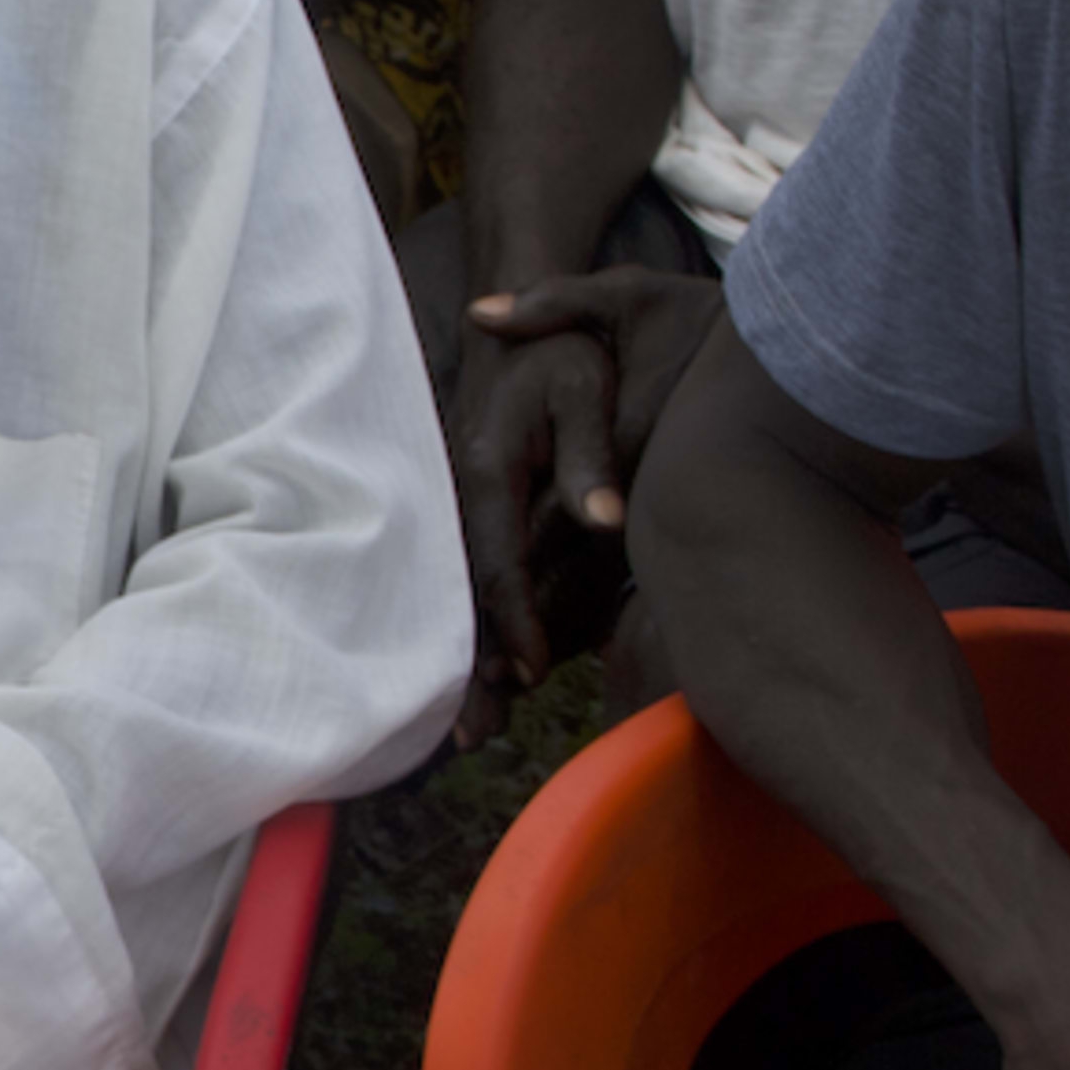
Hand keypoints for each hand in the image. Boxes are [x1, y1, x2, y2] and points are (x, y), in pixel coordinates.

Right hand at [452, 265, 725, 736]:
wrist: (534, 331)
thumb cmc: (570, 355)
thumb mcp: (585, 385)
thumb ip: (593, 454)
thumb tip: (605, 523)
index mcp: (486, 464)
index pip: (495, 557)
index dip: (512, 618)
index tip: (531, 671)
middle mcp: (466, 494)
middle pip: (465, 595)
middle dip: (471, 668)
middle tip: (476, 738)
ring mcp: (469, 510)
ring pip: (466, 597)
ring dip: (470, 663)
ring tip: (475, 732)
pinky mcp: (483, 518)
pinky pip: (481, 582)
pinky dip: (486, 632)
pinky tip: (492, 682)